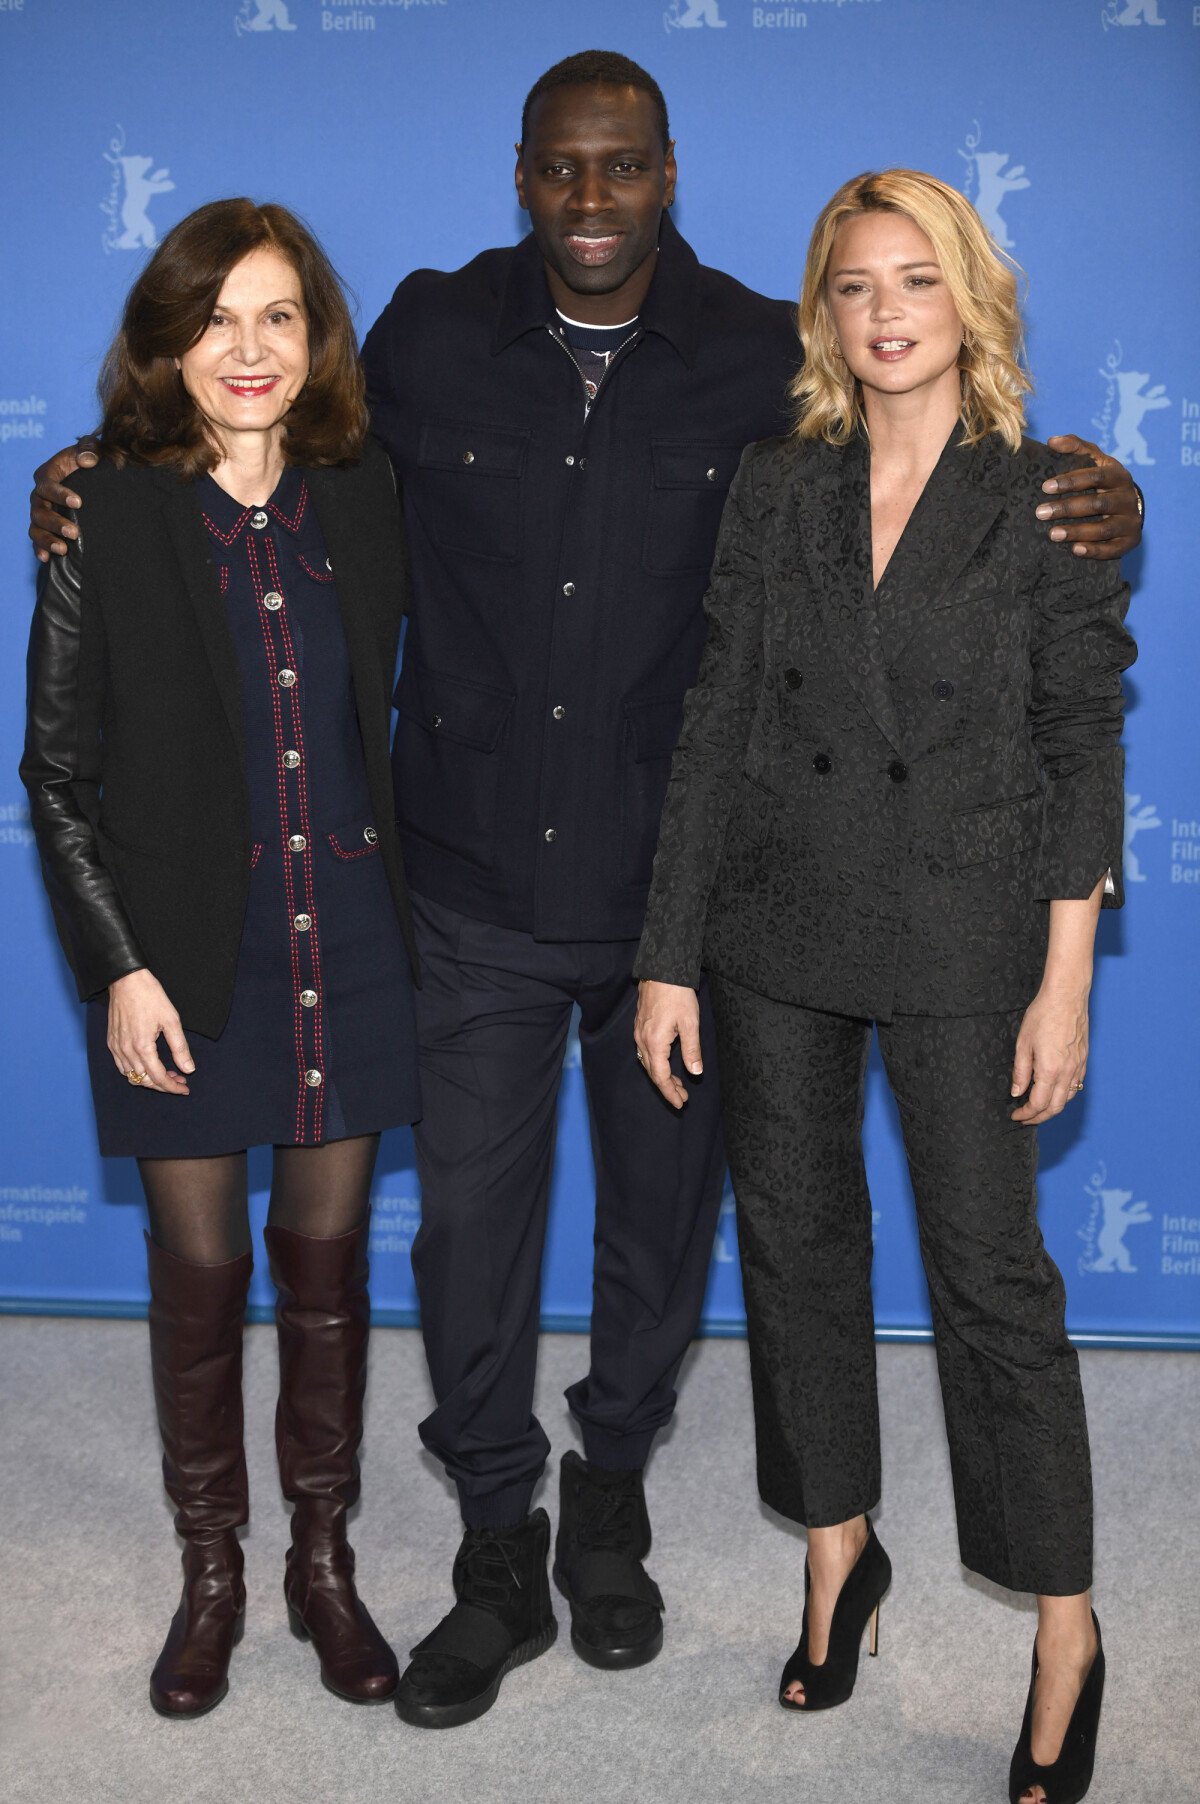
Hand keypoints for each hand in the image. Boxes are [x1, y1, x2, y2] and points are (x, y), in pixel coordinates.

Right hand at [29, 437, 98, 561]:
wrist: (90, 477)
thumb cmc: (89, 460)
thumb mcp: (91, 449)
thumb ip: (89, 448)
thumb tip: (87, 460)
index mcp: (47, 474)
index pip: (47, 485)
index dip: (60, 494)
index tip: (79, 503)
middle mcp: (39, 495)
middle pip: (39, 511)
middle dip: (56, 523)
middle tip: (75, 533)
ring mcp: (40, 513)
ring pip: (36, 528)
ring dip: (48, 540)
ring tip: (63, 549)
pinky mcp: (44, 527)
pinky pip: (37, 540)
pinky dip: (41, 549)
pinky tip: (47, 559)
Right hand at [107, 969, 194, 1095]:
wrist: (126, 981)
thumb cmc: (150, 997)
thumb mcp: (172, 1020)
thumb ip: (180, 1047)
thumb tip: (188, 1069)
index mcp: (142, 1046)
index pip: (158, 1078)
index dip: (173, 1087)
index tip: (185, 1089)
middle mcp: (126, 1050)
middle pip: (144, 1080)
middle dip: (163, 1085)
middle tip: (179, 1080)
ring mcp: (116, 1047)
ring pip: (132, 1075)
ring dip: (149, 1079)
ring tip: (166, 1073)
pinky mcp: (111, 1042)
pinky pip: (122, 1066)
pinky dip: (135, 1071)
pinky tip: (148, 1065)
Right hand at [633, 979, 702, 1110]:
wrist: (662, 970)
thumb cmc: (677, 994)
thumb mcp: (690, 1023)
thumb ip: (692, 1050)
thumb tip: (695, 1073)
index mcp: (655, 1043)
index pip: (661, 1077)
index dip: (670, 1093)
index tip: (680, 1103)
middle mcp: (642, 1041)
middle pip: (653, 1073)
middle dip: (667, 1087)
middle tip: (682, 1097)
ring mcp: (639, 1033)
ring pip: (648, 1063)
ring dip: (662, 1076)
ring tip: (677, 1083)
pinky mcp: (640, 1026)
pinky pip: (645, 1052)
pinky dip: (656, 1063)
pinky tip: (666, 1063)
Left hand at [1010, 982, 1088, 1124]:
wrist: (1066, 997)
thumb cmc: (1043, 1016)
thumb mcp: (1023, 1044)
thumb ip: (1020, 1071)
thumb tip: (1017, 1092)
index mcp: (1049, 1071)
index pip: (1038, 1104)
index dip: (1026, 1114)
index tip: (1016, 1116)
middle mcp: (1067, 1073)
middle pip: (1055, 1108)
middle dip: (1039, 1117)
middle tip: (1025, 1118)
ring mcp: (1078, 1067)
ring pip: (1067, 1099)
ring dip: (1052, 1108)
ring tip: (1037, 1107)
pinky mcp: (1083, 1060)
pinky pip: (1075, 1086)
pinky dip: (1063, 1095)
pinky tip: (1053, 1091)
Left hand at [1036, 434, 1141, 559]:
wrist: (1129, 505)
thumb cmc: (1104, 480)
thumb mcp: (1094, 460)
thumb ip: (1075, 447)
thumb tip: (1052, 441)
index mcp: (1118, 475)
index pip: (1096, 475)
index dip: (1071, 481)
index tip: (1045, 487)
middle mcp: (1127, 498)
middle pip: (1098, 503)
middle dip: (1067, 508)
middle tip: (1040, 512)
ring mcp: (1130, 521)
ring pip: (1104, 528)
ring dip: (1077, 531)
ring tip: (1052, 534)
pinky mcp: (1130, 541)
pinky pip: (1113, 549)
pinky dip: (1094, 551)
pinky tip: (1075, 550)